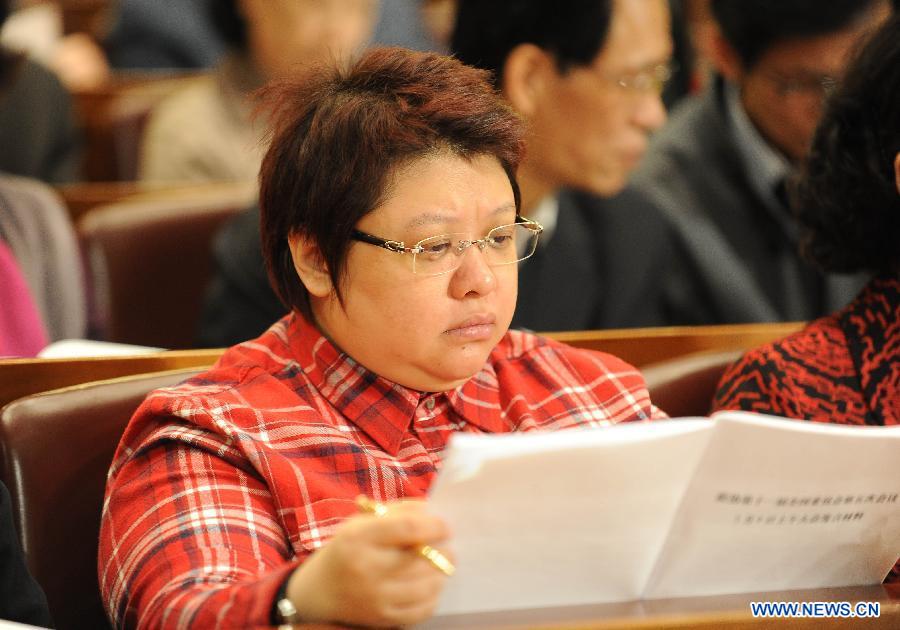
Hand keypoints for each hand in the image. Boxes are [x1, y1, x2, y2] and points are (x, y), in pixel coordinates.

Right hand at [286, 500, 451, 626]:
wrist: (321, 590)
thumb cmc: (349, 548)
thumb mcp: (363, 522)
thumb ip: (398, 511)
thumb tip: (432, 512)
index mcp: (359, 537)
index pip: (407, 528)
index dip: (434, 526)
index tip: (444, 526)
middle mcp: (366, 568)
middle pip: (420, 559)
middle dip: (442, 551)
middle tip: (447, 547)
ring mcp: (375, 597)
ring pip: (426, 585)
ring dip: (441, 573)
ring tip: (440, 564)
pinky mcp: (383, 618)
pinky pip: (423, 608)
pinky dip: (433, 595)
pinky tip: (429, 584)